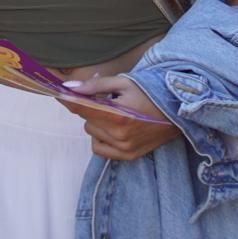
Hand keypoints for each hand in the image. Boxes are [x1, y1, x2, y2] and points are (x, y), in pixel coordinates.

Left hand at [60, 75, 177, 160]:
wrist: (178, 110)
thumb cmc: (151, 92)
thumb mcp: (124, 82)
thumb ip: (95, 85)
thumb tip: (69, 87)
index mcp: (118, 115)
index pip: (81, 108)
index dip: (68, 99)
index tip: (59, 93)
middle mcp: (119, 135)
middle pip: (86, 120)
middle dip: (91, 108)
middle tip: (106, 99)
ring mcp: (124, 148)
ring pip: (92, 133)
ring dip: (97, 122)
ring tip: (116, 113)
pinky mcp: (128, 156)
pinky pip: (99, 148)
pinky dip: (101, 137)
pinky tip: (114, 128)